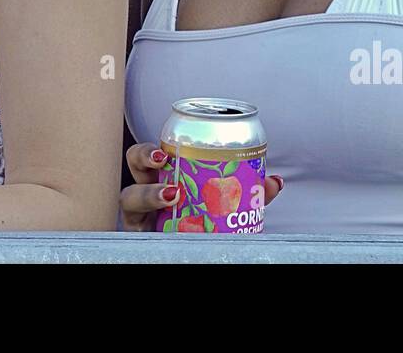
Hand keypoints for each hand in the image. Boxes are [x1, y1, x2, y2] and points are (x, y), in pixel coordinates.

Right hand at [119, 142, 282, 231]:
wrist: (199, 253)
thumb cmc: (205, 225)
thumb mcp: (227, 207)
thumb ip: (248, 196)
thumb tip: (274, 182)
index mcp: (163, 175)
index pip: (148, 155)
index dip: (149, 150)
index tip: (165, 152)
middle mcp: (146, 192)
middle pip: (132, 166)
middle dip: (142, 157)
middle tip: (163, 161)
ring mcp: (140, 217)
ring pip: (128, 198)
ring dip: (146, 194)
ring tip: (169, 196)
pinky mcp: (141, 239)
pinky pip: (132, 233)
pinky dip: (145, 231)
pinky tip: (161, 233)